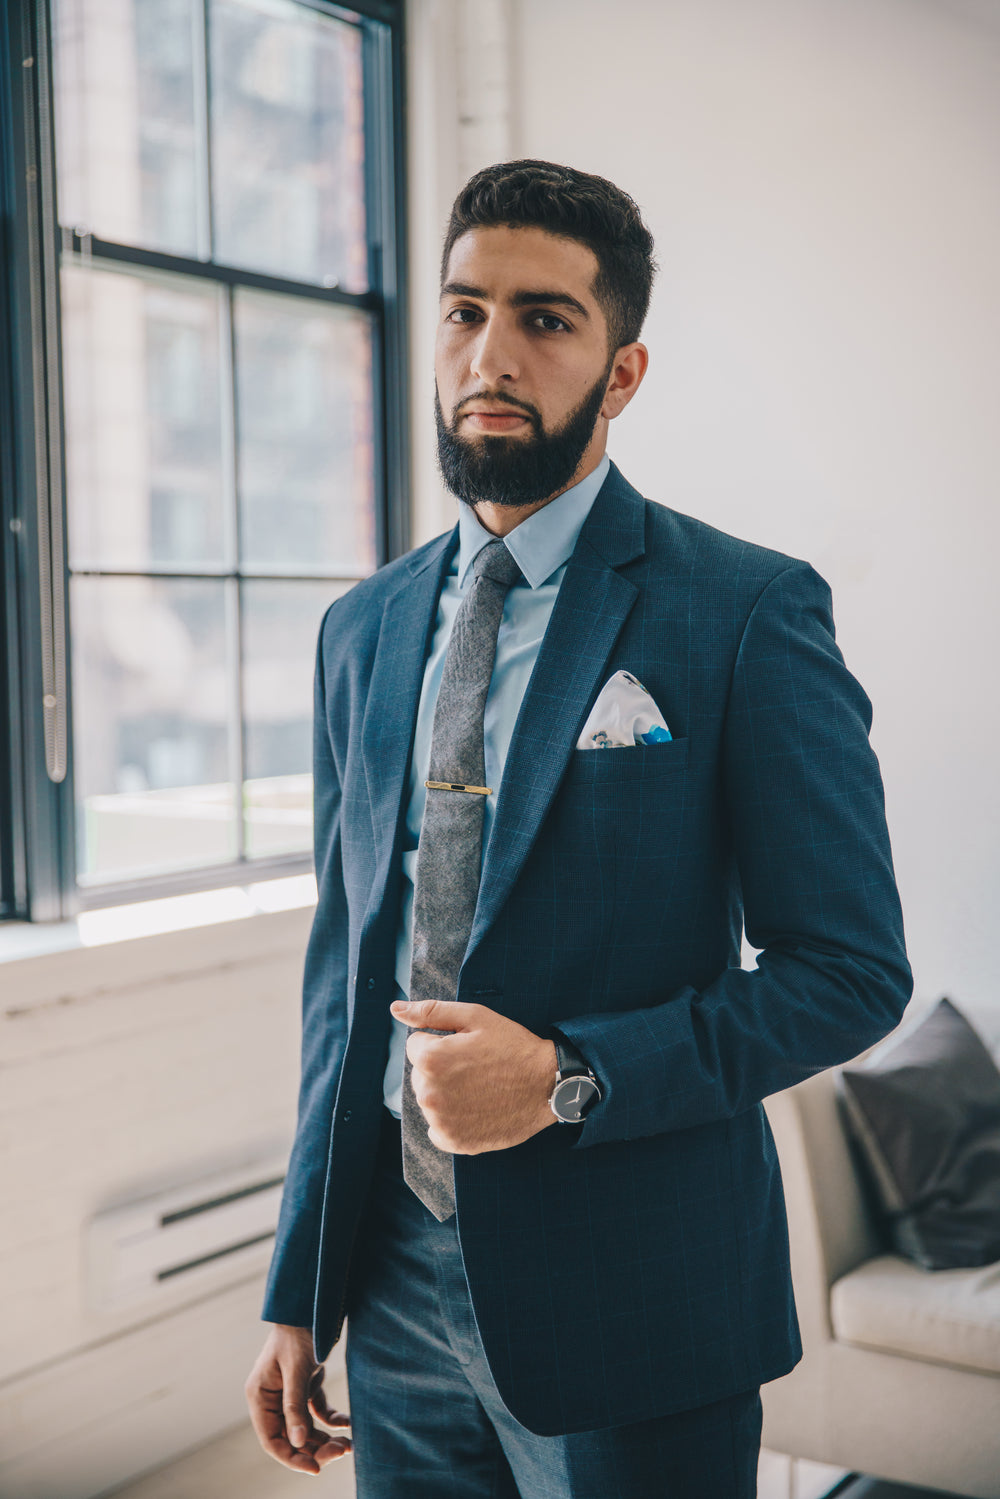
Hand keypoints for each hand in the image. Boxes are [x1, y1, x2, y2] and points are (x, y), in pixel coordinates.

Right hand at [245, 1324, 351, 1473]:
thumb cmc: (298, 1332)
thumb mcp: (297, 1369)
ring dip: (325, 1438)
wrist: (311, 1304)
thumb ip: (294, 1406)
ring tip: (348, 1444)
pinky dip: (331, 1420)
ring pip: (305, 1428)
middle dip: (315, 1449)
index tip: (315, 1468)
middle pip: (291, 1437)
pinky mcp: (305, 1386)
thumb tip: (297, 1443)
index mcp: (260, 1396)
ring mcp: (288, 1393)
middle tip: (340, 1452)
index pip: (272, 1439)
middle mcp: (271, 1399)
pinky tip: (348, 1423)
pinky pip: (317, 1412)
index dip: (291, 1458)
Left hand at [391, 997, 557, 1153]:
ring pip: (430, 1100)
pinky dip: (452, 1120)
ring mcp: (441, 1121)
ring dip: (446, 1094)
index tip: (467, 1048)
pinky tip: (476, 1108)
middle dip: (441, 1069)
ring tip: (479, 1088)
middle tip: (476, 1067)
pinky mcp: (453, 1142)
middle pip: (420, 1075)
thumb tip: (395, 1009)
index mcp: (431, 1059)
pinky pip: (437, 1128)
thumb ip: (430, 1012)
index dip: (442, 1042)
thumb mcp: (475, 1017)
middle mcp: (429, 1093)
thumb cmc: (512, 1047)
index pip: (416, 1046)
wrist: (547, 1085)